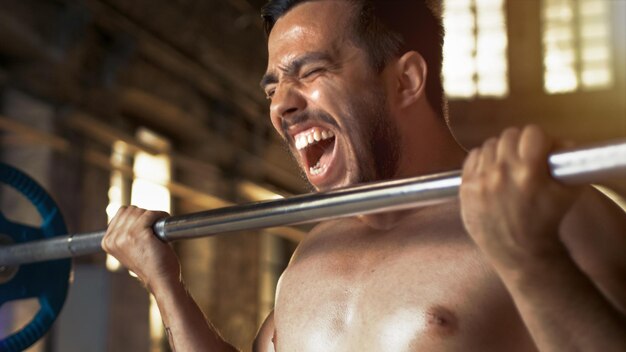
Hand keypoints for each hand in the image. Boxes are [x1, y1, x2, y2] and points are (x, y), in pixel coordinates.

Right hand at [102, 206, 179, 290]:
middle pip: (130, 210)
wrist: (161, 280)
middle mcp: (113, 238)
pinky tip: (165, 221)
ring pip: (140, 211)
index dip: (137, 217)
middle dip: (144, 215)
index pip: (121, 214)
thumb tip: (127, 212)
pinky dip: (160, 215)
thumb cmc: (150, 265)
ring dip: (153, 215)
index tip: (147, 225)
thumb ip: (123, 234)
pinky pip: (150, 214)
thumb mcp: (130, 249)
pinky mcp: (139, 233)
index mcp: (107, 242)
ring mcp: (124, 236)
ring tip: (160, 226)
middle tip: (155, 226)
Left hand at [459, 125, 580, 270]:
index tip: (541, 149)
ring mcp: (480, 180)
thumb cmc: (546, 221)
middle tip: (524, 158)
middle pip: (508, 136)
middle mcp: (501, 172)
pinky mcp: (465, 188)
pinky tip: (490, 173)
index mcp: (529, 172)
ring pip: (489, 145)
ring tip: (507, 167)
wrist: (518, 251)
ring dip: (500, 152)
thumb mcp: (568, 192)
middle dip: (519, 144)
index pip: (532, 133)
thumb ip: (569, 163)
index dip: (539, 140)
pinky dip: (482, 161)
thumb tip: (561, 142)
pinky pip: (472, 158)